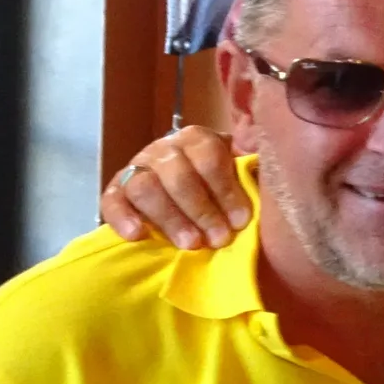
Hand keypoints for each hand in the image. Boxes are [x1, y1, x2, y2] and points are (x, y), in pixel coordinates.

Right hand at [99, 126, 247, 249]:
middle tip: (218, 239)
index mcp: (197, 140)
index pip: (210, 157)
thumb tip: (271, 175)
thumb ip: (250, 173)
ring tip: (190, 244)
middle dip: (201, 209)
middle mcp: (164, 149)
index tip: (240, 221)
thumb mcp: (236, 172)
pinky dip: (123, 218)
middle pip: (178, 175)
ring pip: (146, 187)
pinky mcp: (116, 189)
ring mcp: (137, 167)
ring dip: (170, 218)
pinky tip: (137, 235)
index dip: (226, 190)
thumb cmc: (218, 184)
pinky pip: (112, 200)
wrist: (182, 187)